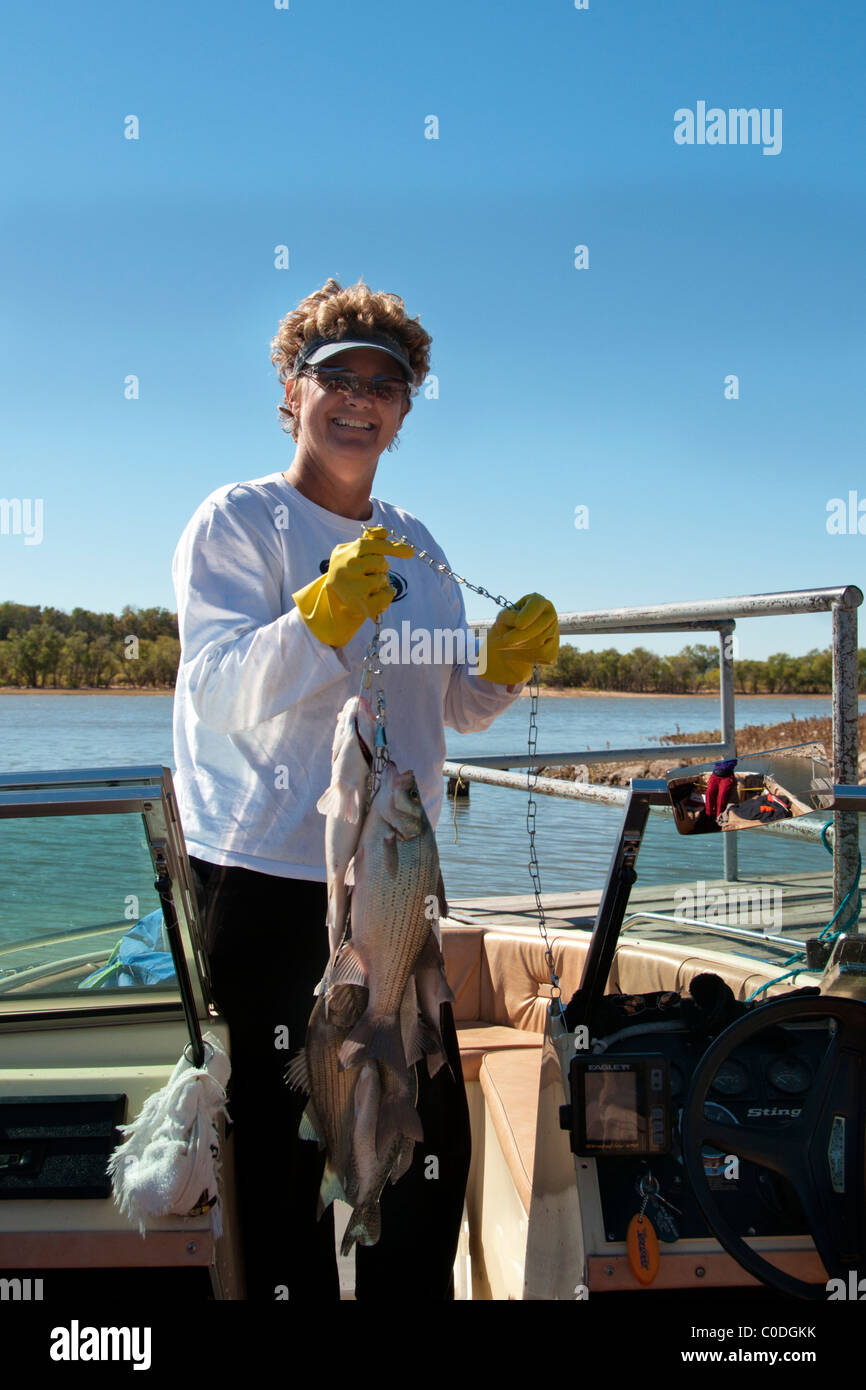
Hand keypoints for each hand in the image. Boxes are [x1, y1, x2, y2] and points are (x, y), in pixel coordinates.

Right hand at [292, 525, 413, 647]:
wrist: (332, 597)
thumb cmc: (349, 570)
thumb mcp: (354, 551)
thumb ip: (370, 539)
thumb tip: (384, 532)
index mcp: (346, 551)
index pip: (373, 545)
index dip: (393, 548)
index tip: (410, 552)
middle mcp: (347, 567)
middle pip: (381, 562)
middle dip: (381, 567)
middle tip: (369, 572)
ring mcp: (352, 586)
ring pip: (383, 579)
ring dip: (382, 581)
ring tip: (368, 585)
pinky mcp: (360, 603)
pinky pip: (387, 594)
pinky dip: (387, 594)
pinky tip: (376, 595)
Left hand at [477, 592, 558, 684]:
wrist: (512, 645)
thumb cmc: (508, 626)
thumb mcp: (502, 618)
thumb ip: (507, 618)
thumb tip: (517, 629)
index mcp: (538, 602)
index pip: (537, 604)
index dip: (529, 615)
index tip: (518, 624)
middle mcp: (550, 614)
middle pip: (539, 627)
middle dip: (520, 636)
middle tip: (506, 640)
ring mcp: (555, 632)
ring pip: (540, 643)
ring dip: (521, 646)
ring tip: (512, 644)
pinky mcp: (554, 649)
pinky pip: (543, 655)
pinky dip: (529, 656)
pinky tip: (521, 652)